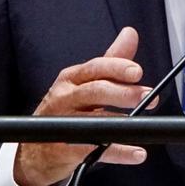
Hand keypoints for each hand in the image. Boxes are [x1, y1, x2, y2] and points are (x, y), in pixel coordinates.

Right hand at [13, 27, 157, 185]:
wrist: (36, 149)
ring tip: (142, 125)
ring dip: (121, 122)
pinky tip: (136, 151)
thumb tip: (130, 34)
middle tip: (148, 96)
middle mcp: (65, 97)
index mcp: (71, 78)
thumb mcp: (84, 82)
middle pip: (94, 91)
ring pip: (93, 120)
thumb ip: (110, 61)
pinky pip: (95, 149)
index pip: (94, 68)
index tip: (137, 71)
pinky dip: (118, 151)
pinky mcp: (66, 149)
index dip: (116, 68)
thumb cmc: (65, 110)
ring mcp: (63, 123)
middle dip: (122, 93)